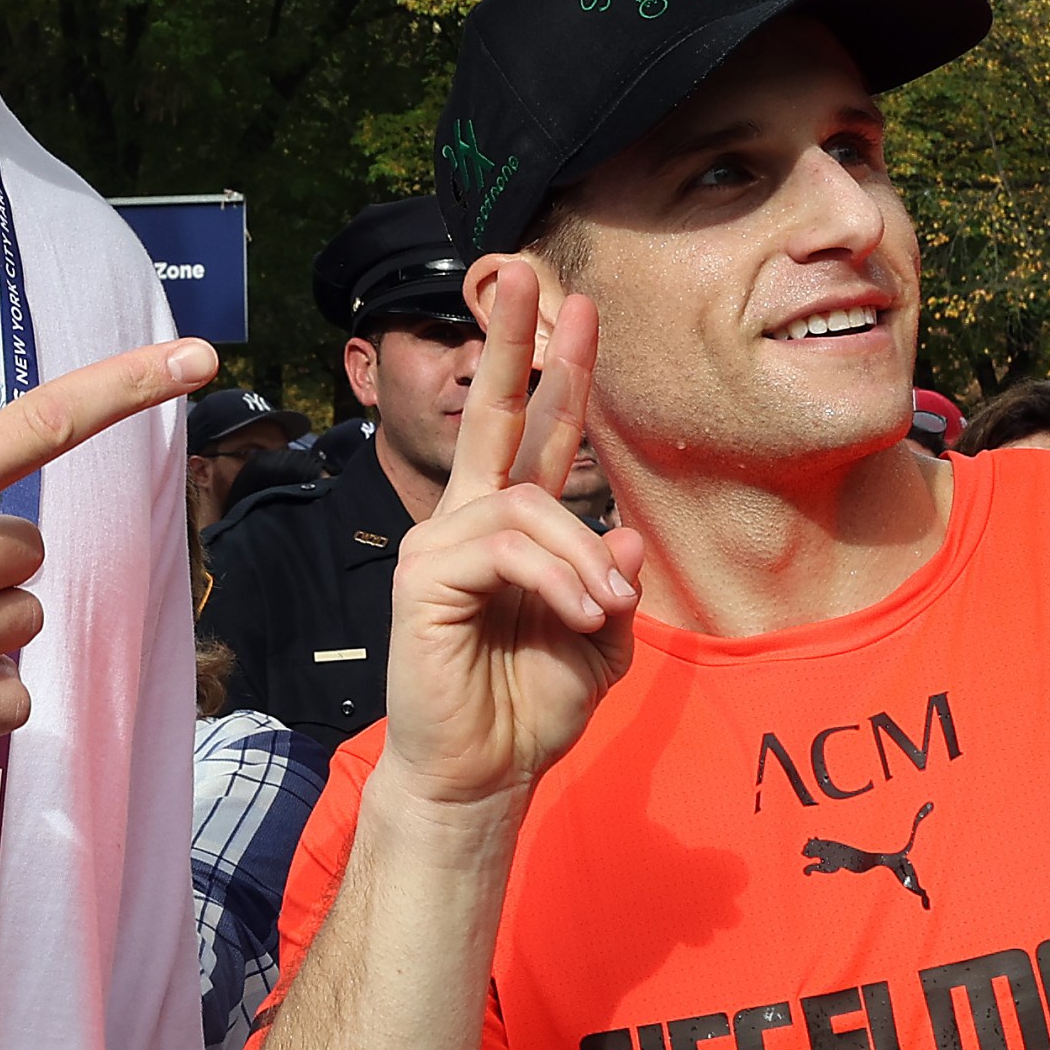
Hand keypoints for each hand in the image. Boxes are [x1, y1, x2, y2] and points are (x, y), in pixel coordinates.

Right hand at [373, 258, 645, 813]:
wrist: (483, 775)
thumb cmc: (530, 710)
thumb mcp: (599, 643)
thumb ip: (613, 585)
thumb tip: (625, 535)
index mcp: (512, 528)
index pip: (539, 435)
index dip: (561, 374)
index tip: (578, 309)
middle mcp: (470, 521)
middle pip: (492, 414)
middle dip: (511, 343)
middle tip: (520, 274)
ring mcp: (440, 544)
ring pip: (528, 505)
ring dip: (582, 559)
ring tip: (605, 612)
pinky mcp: (423, 577)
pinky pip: (504, 548)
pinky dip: (556, 579)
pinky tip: (582, 615)